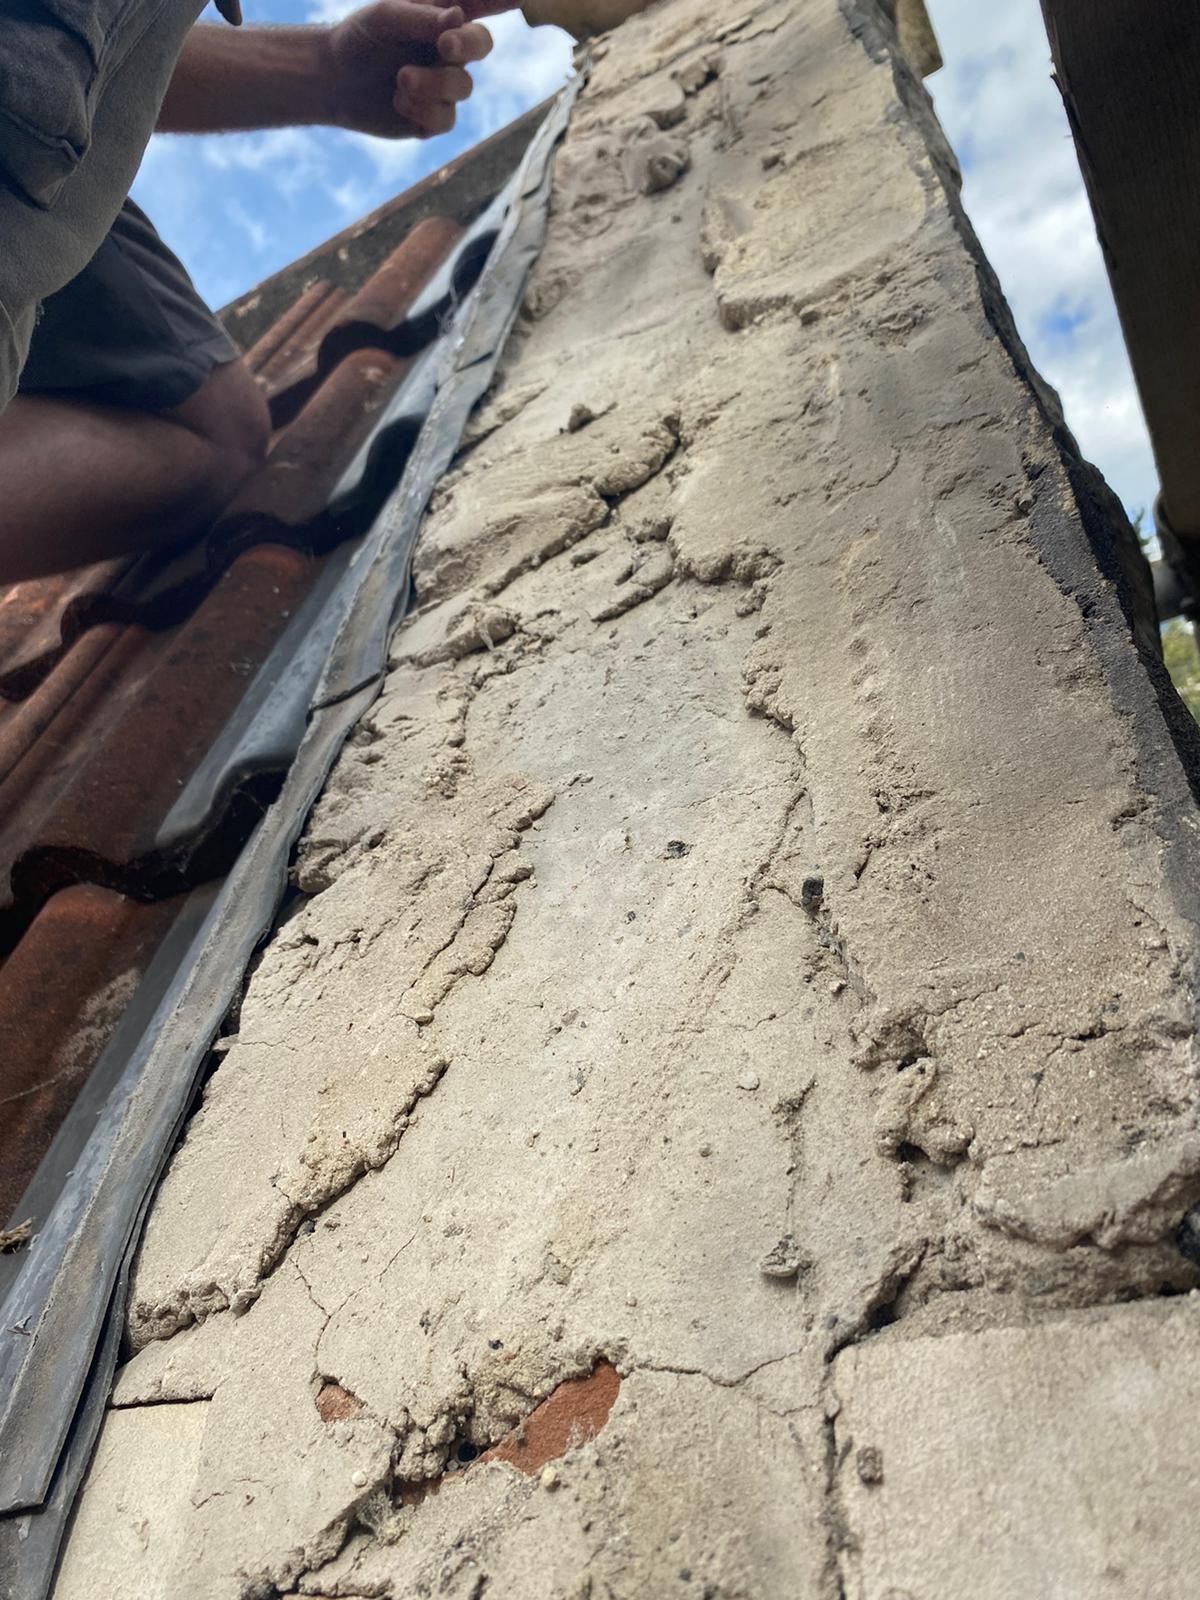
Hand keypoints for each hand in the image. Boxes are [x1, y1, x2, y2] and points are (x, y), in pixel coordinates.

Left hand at [325, 0, 514, 138]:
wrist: (333, 80)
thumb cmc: (359, 37)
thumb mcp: (384, 16)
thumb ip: (420, 17)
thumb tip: (458, 19)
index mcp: (442, 16)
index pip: (482, 2)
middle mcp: (449, 48)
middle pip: (483, 43)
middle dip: (468, 45)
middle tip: (445, 45)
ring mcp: (444, 84)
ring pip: (463, 86)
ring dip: (433, 83)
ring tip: (401, 79)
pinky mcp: (433, 117)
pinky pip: (445, 117)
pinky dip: (422, 109)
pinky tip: (398, 100)